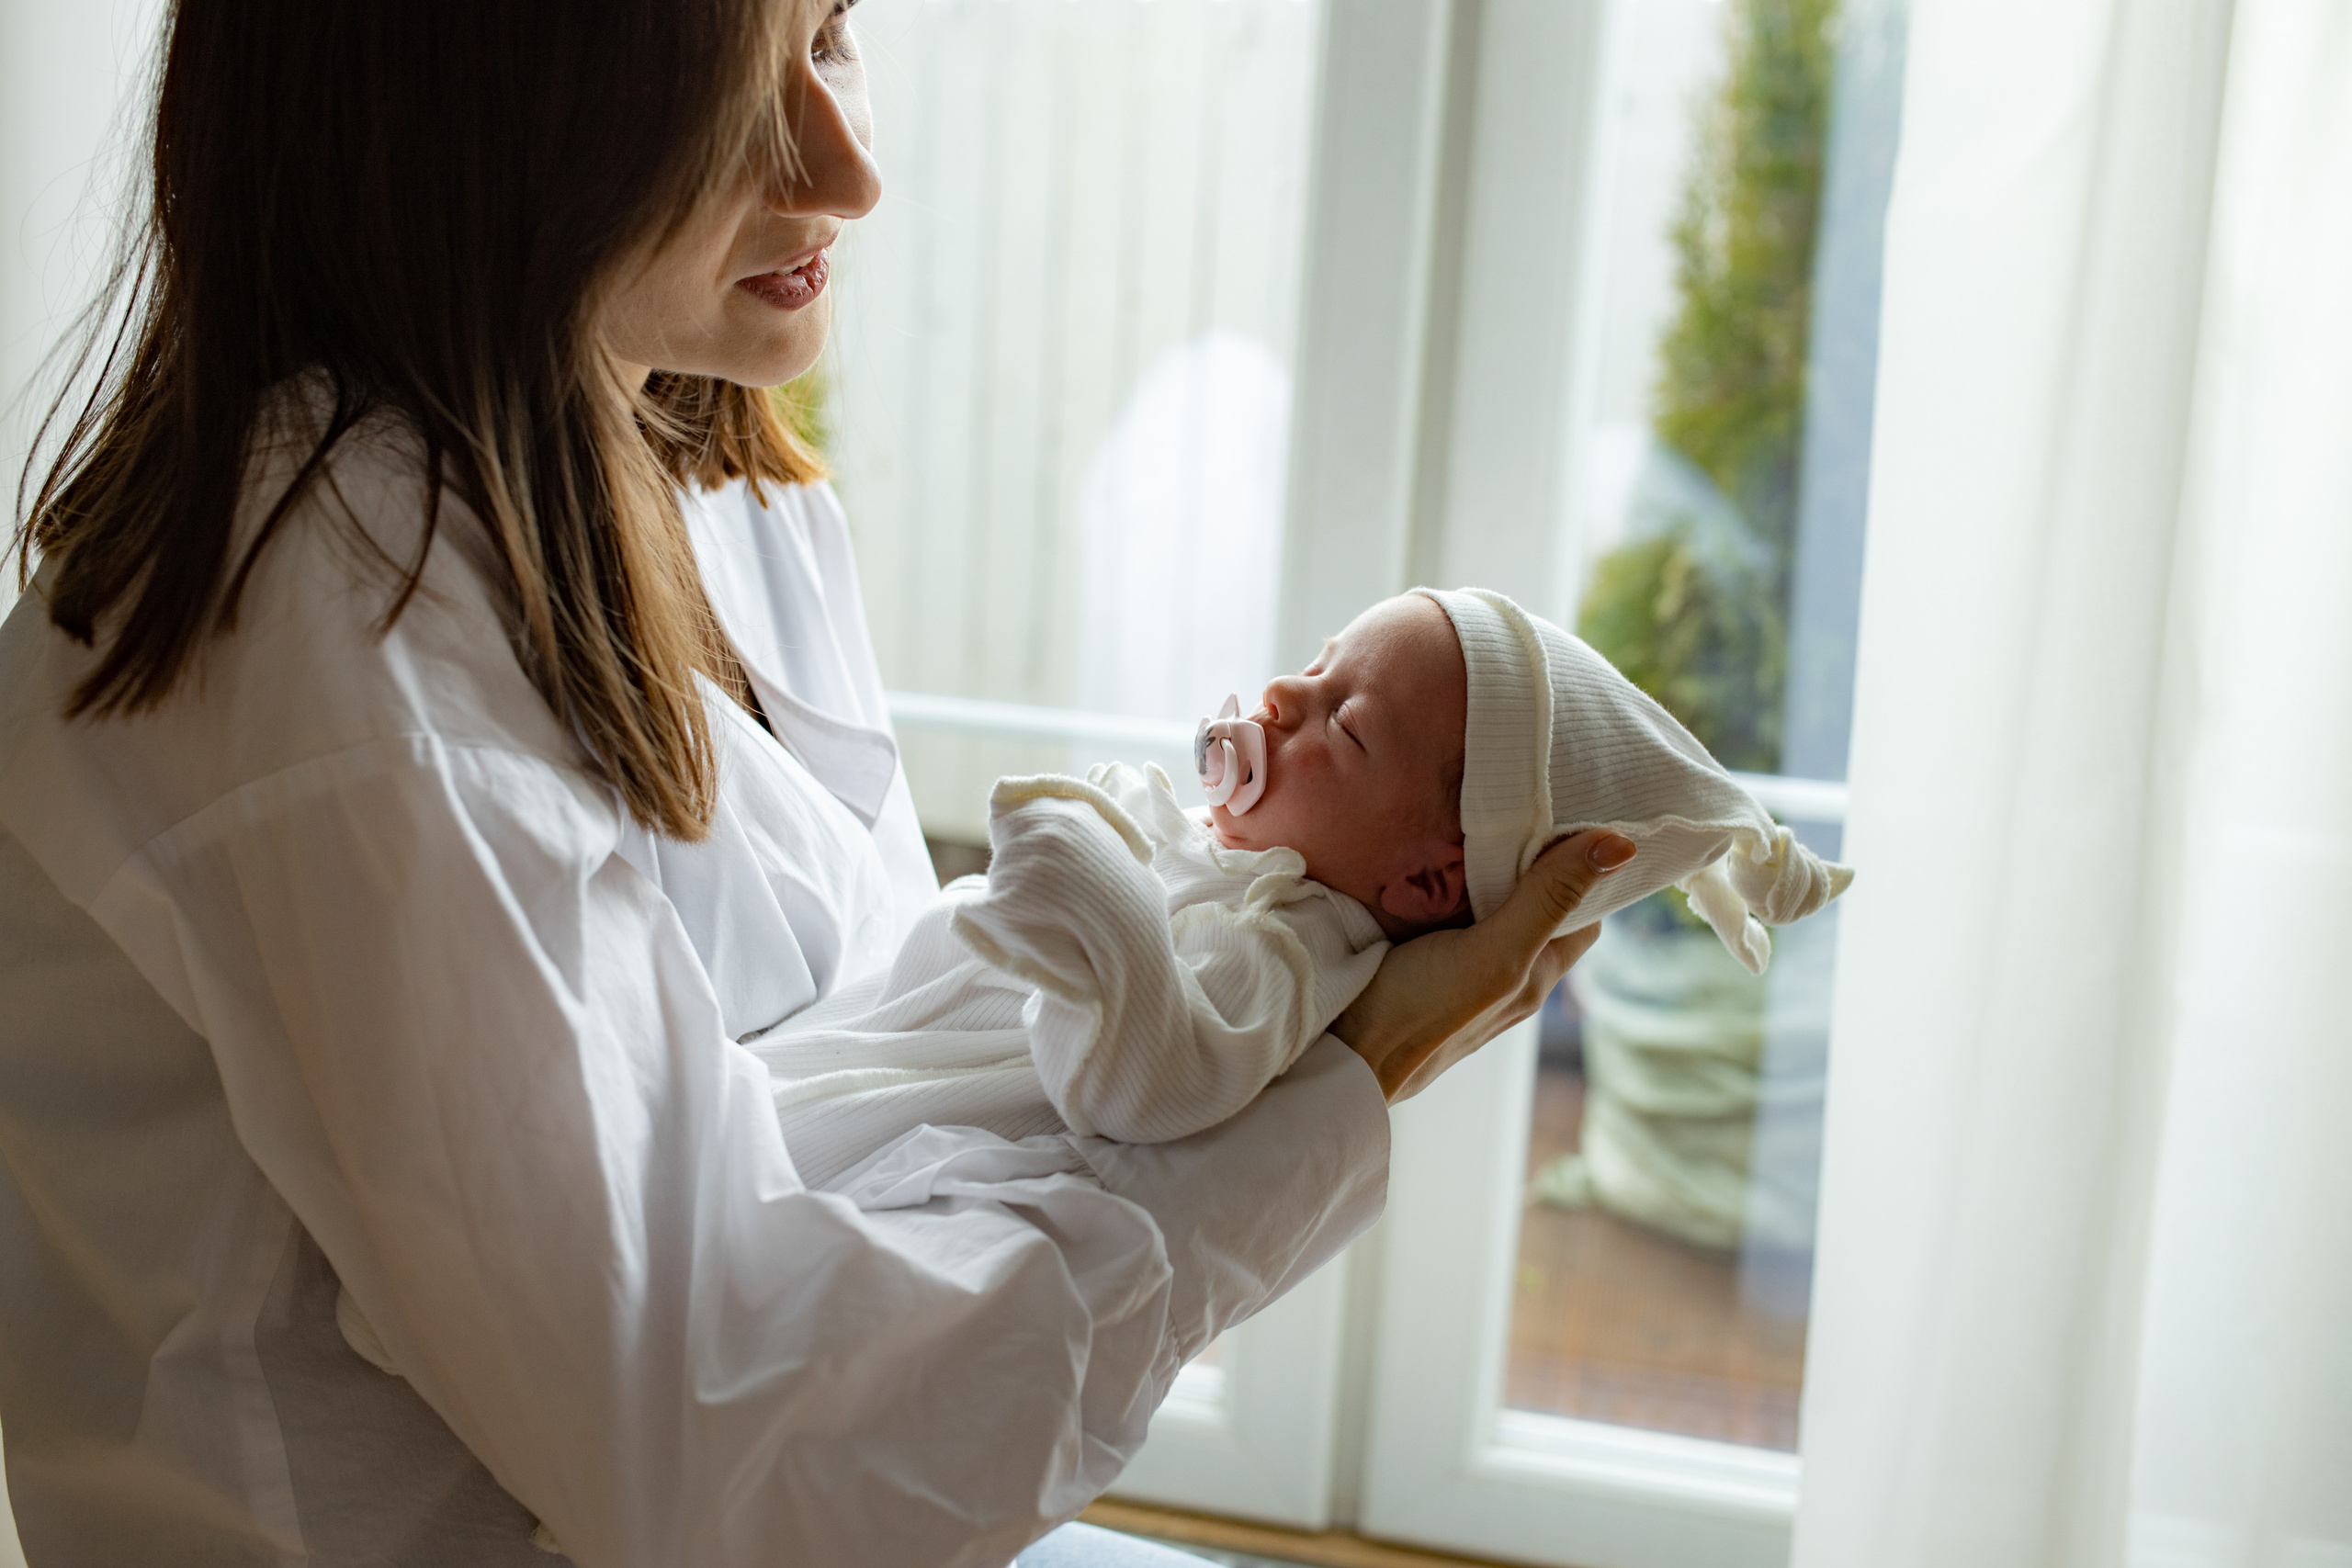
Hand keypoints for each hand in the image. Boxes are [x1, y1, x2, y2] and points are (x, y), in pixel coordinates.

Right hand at [1331, 830, 1633, 1101]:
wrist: (1342, 1054)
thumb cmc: (1423, 1012)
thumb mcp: (1495, 951)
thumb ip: (1548, 899)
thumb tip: (1620, 846)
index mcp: (1539, 973)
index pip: (1586, 910)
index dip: (1587, 866)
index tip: (1572, 817)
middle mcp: (1509, 969)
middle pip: (1540, 902)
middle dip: (1534, 857)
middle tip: (1519, 803)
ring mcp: (1465, 965)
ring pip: (1492, 904)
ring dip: (1486, 866)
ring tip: (1478, 815)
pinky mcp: (1424, 955)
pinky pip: (1451, 911)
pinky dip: (1449, 880)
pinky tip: (1432, 855)